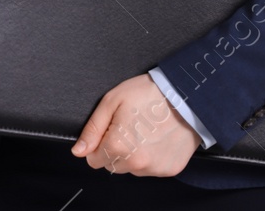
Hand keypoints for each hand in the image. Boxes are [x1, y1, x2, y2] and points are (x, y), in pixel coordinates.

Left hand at [72, 73, 199, 176]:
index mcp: (118, 146)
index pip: (93, 160)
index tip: (110, 130)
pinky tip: (156, 139)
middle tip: (128, 127)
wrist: (186, 96)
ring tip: (144, 132)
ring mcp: (154, 168)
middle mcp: (136, 163)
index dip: (98, 144)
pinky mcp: (169, 170)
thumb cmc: (148, 94)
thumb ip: (92, 129)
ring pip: (131, 169)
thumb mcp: (111, 102)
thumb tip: (78, 151)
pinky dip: (151, 158)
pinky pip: (151, 169)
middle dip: (114, 150)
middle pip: (112, 165)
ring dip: (132, 156)